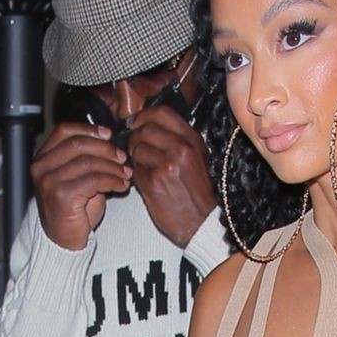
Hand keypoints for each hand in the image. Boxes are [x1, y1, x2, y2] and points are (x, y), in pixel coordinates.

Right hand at [30, 121, 131, 250]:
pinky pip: (94, 180)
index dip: (89, 129)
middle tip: (122, 157)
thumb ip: (86, 158)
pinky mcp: (62, 195)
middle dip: (106, 149)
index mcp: (43, 158)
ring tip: (125, 174)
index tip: (108, 135)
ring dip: (113, 167)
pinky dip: (112, 180)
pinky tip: (121, 186)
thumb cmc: (73, 210)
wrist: (64, 241)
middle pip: (78, 144)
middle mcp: (41, 167)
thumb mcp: (77, 177)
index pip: (65, 131)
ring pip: (89, 162)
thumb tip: (109, 141)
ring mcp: (49, 181)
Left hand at [125, 104, 213, 246]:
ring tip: (144, 167)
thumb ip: (180, 141)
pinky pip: (135, 170)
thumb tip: (154, 126)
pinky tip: (147, 182)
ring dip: (134, 158)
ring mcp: (167, 165)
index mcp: (192, 141)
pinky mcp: (154, 182)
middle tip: (135, 147)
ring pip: (136, 148)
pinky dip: (136, 175)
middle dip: (135, 138)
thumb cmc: (199, 195)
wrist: (202, 223)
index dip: (144, 115)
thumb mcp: (198, 160)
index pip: (162, 113)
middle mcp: (181, 149)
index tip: (137, 121)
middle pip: (145, 129)